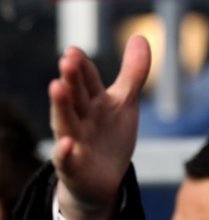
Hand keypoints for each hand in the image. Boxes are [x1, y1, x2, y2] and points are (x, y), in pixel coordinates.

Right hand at [49, 35, 150, 219]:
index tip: (75, 51)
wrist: (102, 180)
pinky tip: (67, 143)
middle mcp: (80, 117)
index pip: (87, 80)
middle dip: (71, 79)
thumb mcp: (125, 103)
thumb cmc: (110, 136)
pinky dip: (64, 151)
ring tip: (56, 87)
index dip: (83, 67)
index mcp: (92, 101)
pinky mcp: (73, 167)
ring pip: (65, 121)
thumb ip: (132, 73)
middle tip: (68, 60)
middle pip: (75, 96)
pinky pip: (66, 159)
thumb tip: (139, 37)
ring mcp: (74, 141)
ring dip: (61, 105)